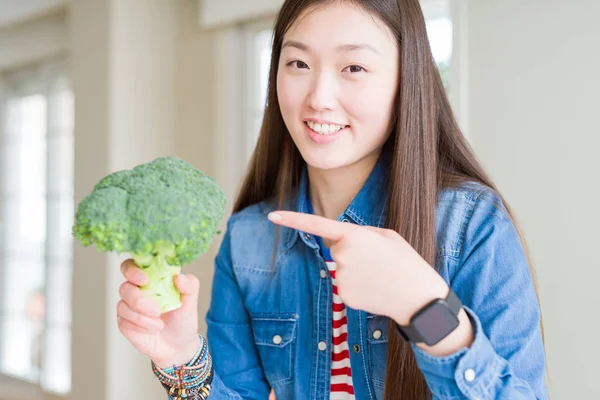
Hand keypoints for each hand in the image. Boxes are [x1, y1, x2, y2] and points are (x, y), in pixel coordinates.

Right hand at [117, 259, 200, 367]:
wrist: (178, 346)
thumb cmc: (183, 318)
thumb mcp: (191, 301)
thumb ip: (189, 285)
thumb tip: (179, 277)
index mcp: (151, 279)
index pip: (132, 265)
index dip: (132, 269)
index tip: (144, 279)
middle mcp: (136, 290)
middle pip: (125, 287)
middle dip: (138, 299)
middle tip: (157, 309)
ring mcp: (128, 307)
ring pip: (123, 306)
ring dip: (142, 317)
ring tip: (160, 324)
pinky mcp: (124, 323)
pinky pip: (124, 321)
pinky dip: (140, 326)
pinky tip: (152, 330)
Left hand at [268, 211, 448, 324]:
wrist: (418, 297)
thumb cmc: (406, 262)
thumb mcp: (387, 236)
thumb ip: (360, 234)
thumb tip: (341, 241)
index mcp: (353, 235)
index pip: (316, 224)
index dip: (292, 220)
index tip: (272, 216)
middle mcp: (342, 255)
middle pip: (336, 250)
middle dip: (352, 253)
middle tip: (378, 260)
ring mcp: (342, 278)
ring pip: (342, 269)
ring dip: (356, 271)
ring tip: (380, 275)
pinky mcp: (344, 296)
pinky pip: (346, 286)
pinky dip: (358, 288)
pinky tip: (375, 289)